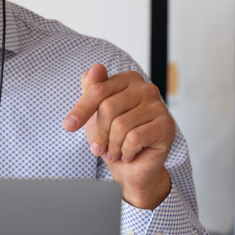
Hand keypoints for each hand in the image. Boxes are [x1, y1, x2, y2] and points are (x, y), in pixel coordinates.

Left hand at [63, 64, 173, 209]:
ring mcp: (159, 106)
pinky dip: (126, 152)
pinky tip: (128, 154)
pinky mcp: (166, 126)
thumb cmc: (112, 136)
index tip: (68, 126)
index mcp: (128, 79)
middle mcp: (146, 89)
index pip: (98, 90)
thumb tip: (95, 68)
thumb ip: (92, 88)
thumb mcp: (95, 112)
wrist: (132, 166)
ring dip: (112, 146)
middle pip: (108, 108)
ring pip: (120, 126)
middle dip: (99, 134)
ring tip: (114, 152)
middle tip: (98, 148)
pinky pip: (134, 139)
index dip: (81, 110)